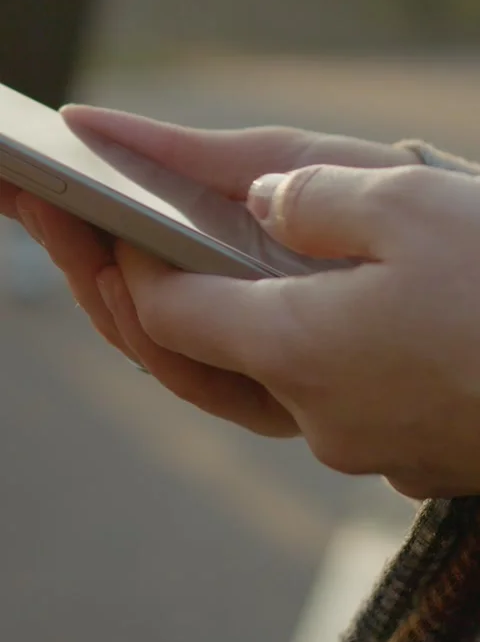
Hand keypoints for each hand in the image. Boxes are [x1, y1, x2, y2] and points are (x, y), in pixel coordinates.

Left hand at [11, 105, 414, 414]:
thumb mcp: (409, 204)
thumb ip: (310, 196)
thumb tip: (260, 198)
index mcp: (298, 348)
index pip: (167, 310)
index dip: (131, 260)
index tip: (114, 215)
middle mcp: (313, 412)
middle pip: (179, 362)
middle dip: (121, 298)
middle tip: (78, 238)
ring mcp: (352, 439)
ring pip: (235, 390)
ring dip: (186, 334)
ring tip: (143, 273)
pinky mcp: (391, 445)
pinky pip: (298, 401)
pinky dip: (256, 356)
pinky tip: (255, 314)